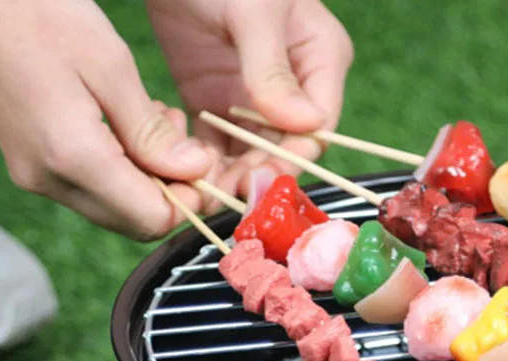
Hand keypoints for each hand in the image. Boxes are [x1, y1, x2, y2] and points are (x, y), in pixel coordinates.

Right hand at [0, 0, 220, 239]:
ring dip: (147, 178)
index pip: (153, 219)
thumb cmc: (33, 11)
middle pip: (135, 222)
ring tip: (156, 122)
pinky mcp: (30, 163)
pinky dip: (120, 169)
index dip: (188, 200)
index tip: (203, 165)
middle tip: (183, 142)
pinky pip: (91, 187)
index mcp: (73, 159)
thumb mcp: (110, 66)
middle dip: (171, 191)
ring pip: (115, 207)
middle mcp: (50, 180)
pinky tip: (125, 124)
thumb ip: (153, 132)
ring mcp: (35, 175)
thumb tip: (195, 173)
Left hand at [145, 0, 353, 194]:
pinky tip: (188, 174)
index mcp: (319, 61)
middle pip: (284, 147)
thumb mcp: (254, 10)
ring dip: (231, 175)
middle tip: (232, 194)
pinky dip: (204, 161)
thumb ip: (273, 70)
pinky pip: (216, 142)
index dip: (294, 157)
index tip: (266, 177)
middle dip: (260, 172)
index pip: (317, 127)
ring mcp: (252, 95)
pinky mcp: (215, 97)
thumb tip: (306, 126)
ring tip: (207, 192)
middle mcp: (292, 86)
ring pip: (250, 152)